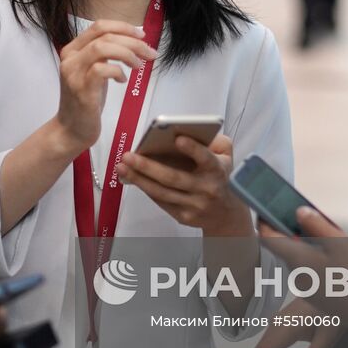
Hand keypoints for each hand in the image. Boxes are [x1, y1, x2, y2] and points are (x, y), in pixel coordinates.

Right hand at [53, 21, 156, 155]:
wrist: (71, 130)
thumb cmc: (86, 101)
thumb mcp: (93, 72)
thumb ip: (105, 55)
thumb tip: (133, 40)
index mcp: (72, 49)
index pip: (99, 26)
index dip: (123, 27)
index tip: (141, 35)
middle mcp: (70, 58)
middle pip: (104, 35)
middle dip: (132, 41)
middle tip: (149, 53)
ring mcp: (74, 73)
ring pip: (102, 48)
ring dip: (127, 53)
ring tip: (138, 65)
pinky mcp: (81, 90)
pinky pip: (102, 70)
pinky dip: (118, 71)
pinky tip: (122, 80)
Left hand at [117, 134, 250, 235]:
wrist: (225, 214)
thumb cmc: (219, 177)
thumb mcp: (226, 157)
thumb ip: (216, 141)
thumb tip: (192, 130)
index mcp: (216, 170)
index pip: (205, 158)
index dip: (193, 149)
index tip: (178, 138)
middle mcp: (206, 189)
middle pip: (174, 178)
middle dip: (148, 166)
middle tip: (129, 156)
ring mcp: (194, 205)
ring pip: (162, 192)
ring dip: (139, 179)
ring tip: (122, 167)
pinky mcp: (184, 217)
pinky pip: (161, 201)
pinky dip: (145, 188)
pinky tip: (132, 178)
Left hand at [258, 206, 347, 329]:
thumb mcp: (339, 241)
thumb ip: (316, 224)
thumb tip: (298, 211)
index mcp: (296, 259)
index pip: (268, 238)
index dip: (264, 222)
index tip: (267, 209)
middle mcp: (295, 275)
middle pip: (285, 249)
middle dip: (291, 232)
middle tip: (308, 219)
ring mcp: (305, 288)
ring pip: (298, 261)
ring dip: (305, 247)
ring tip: (327, 238)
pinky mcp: (316, 296)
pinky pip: (308, 273)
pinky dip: (313, 261)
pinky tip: (334, 259)